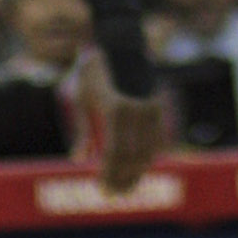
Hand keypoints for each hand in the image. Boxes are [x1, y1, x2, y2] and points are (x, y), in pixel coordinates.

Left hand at [75, 59, 165, 195]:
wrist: (120, 42)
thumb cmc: (94, 71)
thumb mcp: (81, 98)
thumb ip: (83, 131)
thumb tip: (80, 160)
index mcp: (115, 109)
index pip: (114, 155)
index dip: (109, 175)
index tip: (102, 189)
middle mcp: (136, 111)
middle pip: (132, 157)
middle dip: (123, 179)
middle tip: (113, 194)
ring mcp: (150, 107)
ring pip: (148, 151)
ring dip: (137, 172)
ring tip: (126, 186)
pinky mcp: (158, 104)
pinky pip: (156, 138)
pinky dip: (149, 156)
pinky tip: (139, 167)